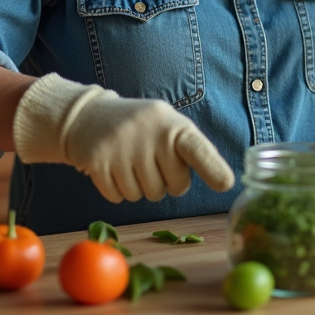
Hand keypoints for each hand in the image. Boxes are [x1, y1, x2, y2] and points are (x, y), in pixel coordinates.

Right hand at [12, 73, 234, 202]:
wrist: (88, 117)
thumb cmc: (140, 127)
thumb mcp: (167, 125)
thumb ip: (192, 149)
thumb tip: (224, 180)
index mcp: (171, 124)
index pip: (196, 148)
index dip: (212, 167)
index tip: (226, 185)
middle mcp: (148, 134)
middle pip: (171, 187)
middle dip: (164, 183)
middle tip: (151, 163)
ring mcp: (120, 147)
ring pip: (144, 195)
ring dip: (139, 187)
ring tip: (130, 162)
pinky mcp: (97, 162)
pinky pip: (118, 197)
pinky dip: (118, 190)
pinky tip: (113, 169)